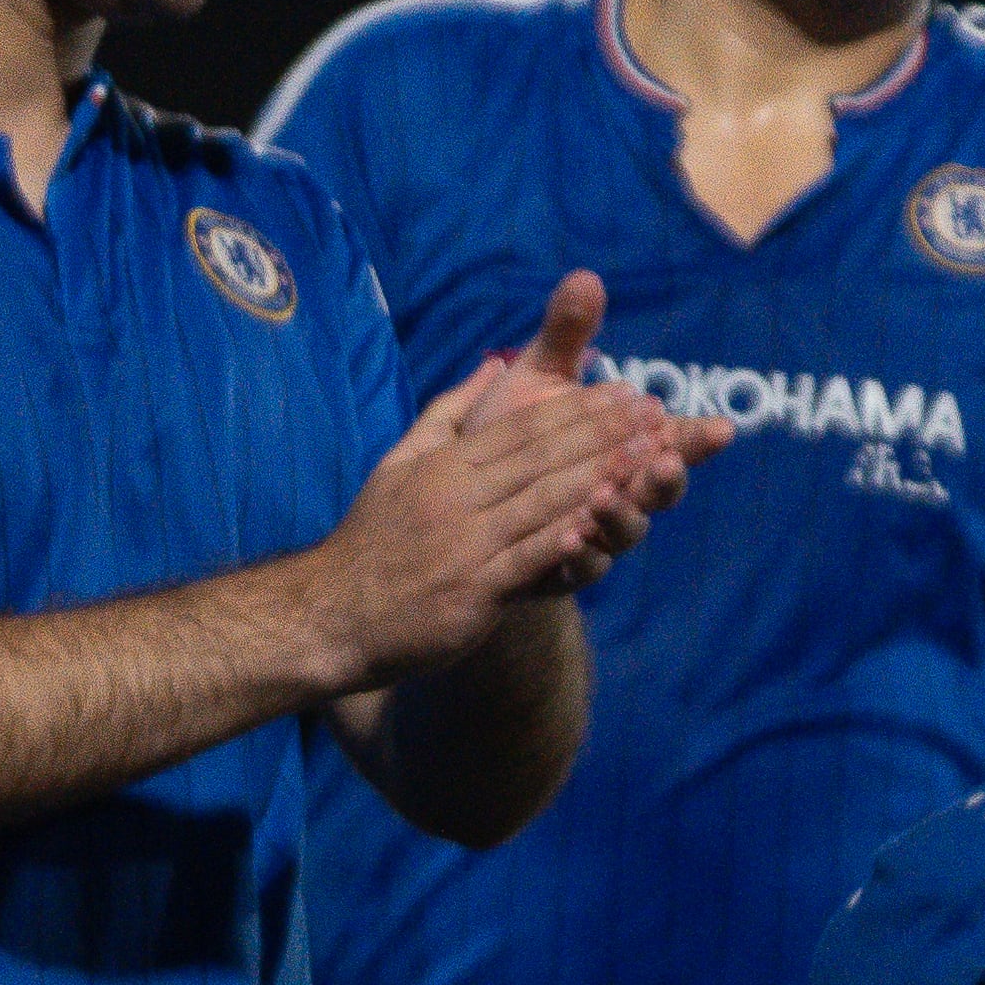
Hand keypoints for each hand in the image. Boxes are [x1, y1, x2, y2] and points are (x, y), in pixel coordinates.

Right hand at [321, 302, 697, 679]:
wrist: (328, 615)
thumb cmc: (372, 542)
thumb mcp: (400, 464)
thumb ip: (447, 415)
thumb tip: (489, 368)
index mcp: (445, 465)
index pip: (523, 429)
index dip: (578, 410)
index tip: (625, 392)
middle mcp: (456, 496)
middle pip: (541, 457)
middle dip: (603, 432)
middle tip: (655, 412)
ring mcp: (463, 543)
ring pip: (541, 501)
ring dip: (600, 477)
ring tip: (649, 457)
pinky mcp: (468, 590)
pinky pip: (523, 560)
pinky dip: (561, 542)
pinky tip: (599, 526)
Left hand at [448, 272, 723, 589]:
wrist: (459, 503)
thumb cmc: (508, 433)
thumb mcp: (537, 379)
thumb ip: (567, 335)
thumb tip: (587, 277)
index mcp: (624, 446)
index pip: (673, 440)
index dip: (698, 437)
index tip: (720, 428)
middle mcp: (621, 491)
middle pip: (659, 489)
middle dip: (665, 476)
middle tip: (666, 460)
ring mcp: (596, 532)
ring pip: (626, 530)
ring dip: (621, 514)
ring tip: (604, 498)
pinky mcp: (562, 567)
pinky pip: (581, 567)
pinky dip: (580, 554)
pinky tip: (569, 538)